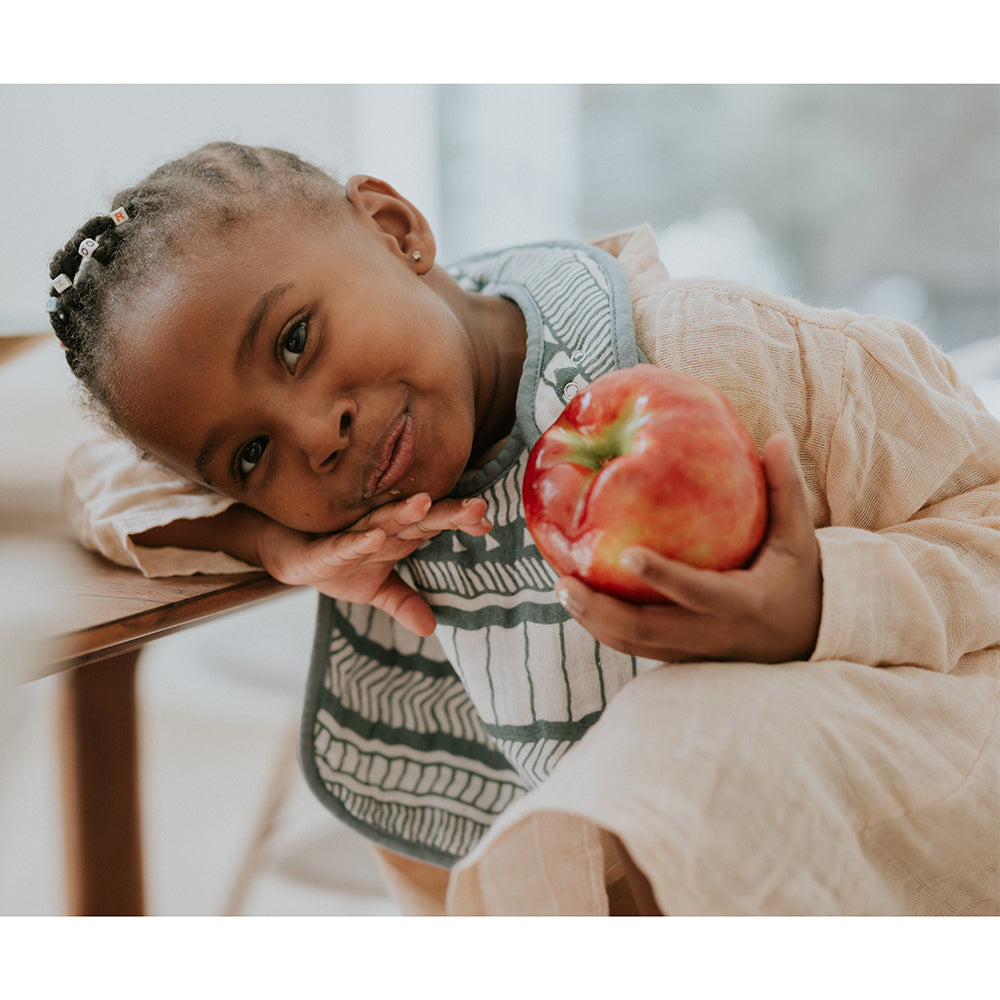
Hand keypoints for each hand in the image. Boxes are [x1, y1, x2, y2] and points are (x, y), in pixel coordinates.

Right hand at [255, 493, 491, 635]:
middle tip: (477, 507)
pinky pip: (344, 545)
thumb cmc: (334, 562)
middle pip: (418, 518)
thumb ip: (403, 602)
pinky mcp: (324, 551)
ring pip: (382, 521)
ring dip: (404, 513)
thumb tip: (432, 628)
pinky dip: (359, 541)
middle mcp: (379, 528)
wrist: (282, 554)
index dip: (460, 522)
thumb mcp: (372, 588)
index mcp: (397, 536)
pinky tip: (376, 535)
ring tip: (427, 503)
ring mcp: (351, 536)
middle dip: (447, 513)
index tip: (487, 522)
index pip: (435, 525)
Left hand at [554, 434, 821, 662]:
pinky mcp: (681, 657)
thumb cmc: (801, 583)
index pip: (696, 591)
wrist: (808, 642)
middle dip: (601, 610)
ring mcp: (694, 652)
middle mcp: (712, 633)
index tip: (625, 552)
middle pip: (646, 631)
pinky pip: (636, 647)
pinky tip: (580, 601)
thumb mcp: (799, 539)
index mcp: (742, 602)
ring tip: (562, 588)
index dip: (661, 575)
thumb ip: (786, 490)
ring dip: (593, 621)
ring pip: (633, 645)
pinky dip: (605, 628)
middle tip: (564, 581)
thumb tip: (776, 437)